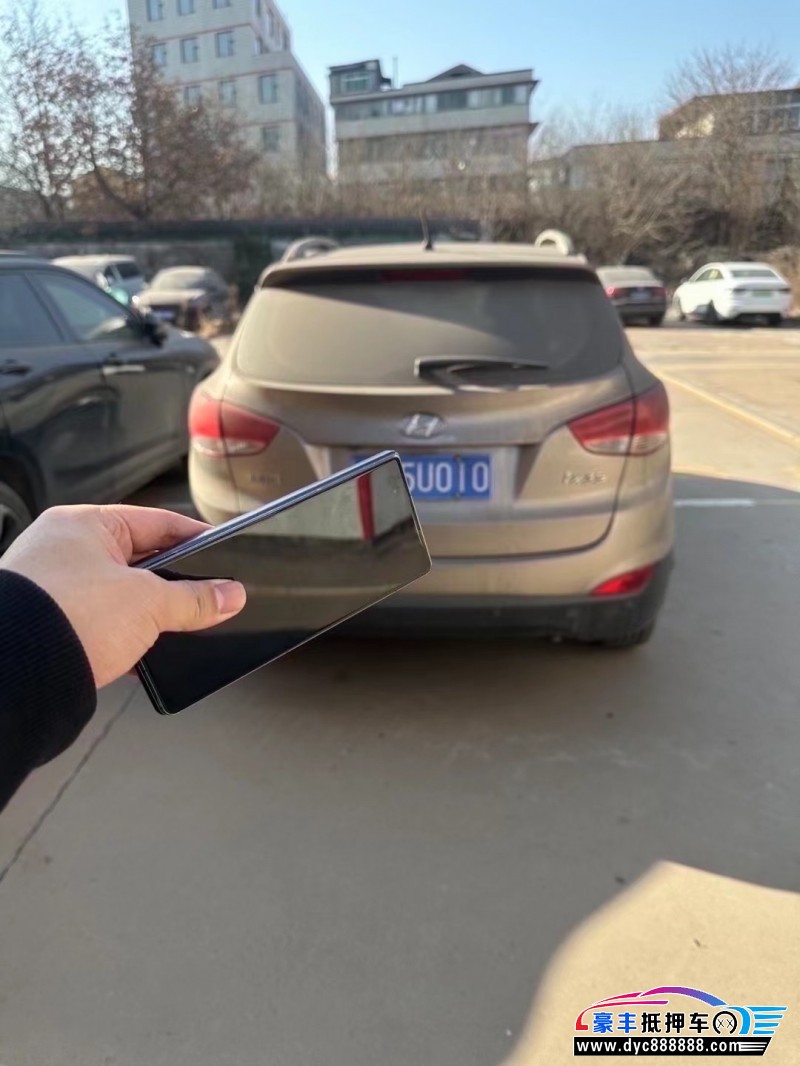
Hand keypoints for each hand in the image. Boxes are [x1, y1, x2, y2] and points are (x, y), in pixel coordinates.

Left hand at [0, 505, 245, 687]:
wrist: (17, 676)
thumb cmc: (67, 617)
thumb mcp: (148, 603)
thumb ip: (195, 599)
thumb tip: (230, 596)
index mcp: (83, 525)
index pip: (155, 521)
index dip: (196, 537)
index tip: (223, 550)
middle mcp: (63, 550)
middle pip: (140, 560)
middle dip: (175, 581)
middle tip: (208, 594)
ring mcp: (53, 589)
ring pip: (121, 595)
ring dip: (150, 613)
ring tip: (181, 624)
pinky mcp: (50, 627)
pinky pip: (101, 626)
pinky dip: (126, 637)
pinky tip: (148, 652)